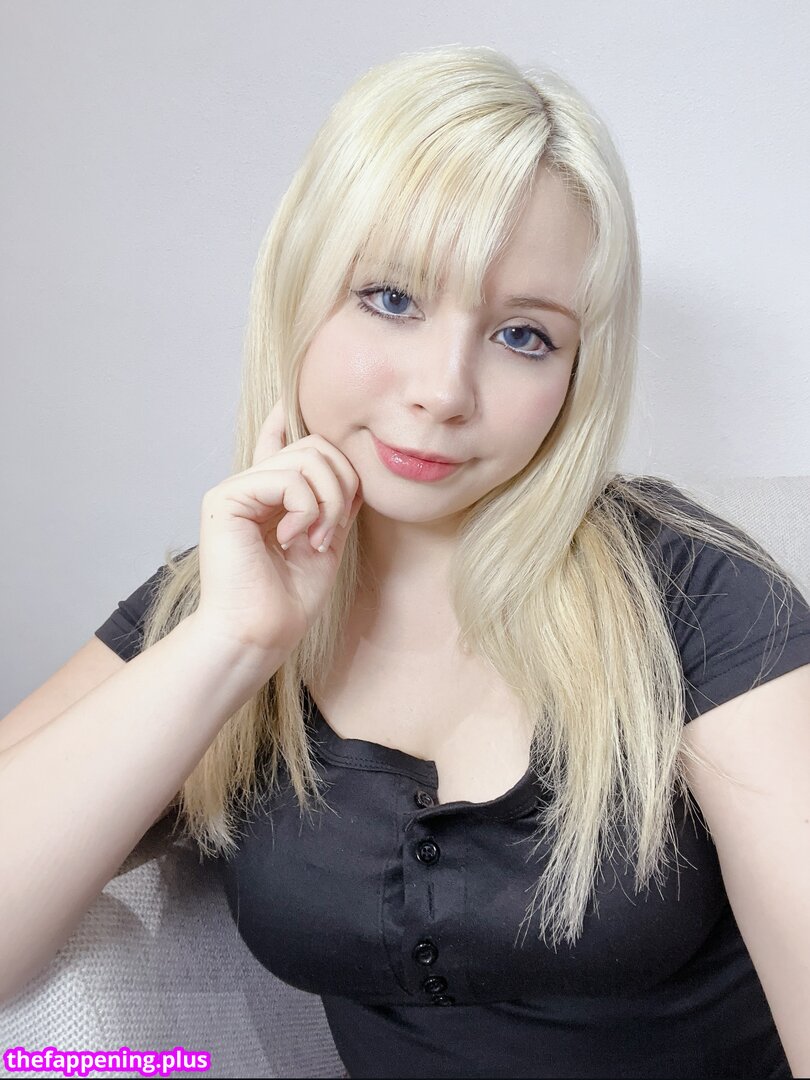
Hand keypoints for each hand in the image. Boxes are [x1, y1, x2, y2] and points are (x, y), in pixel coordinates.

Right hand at [195, 398, 362, 657]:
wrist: (261, 632)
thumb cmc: (289, 599)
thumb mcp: (325, 540)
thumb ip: (334, 502)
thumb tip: (348, 467)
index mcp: (269, 497)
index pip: (278, 444)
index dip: (286, 417)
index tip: (293, 398)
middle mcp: (249, 487)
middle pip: (314, 447)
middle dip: (342, 484)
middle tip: (333, 528)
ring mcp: (235, 491)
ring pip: (306, 458)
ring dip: (329, 501)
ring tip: (317, 537)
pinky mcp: (225, 499)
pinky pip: (286, 478)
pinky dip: (305, 507)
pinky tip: (294, 536)